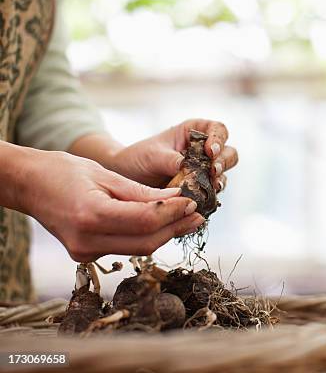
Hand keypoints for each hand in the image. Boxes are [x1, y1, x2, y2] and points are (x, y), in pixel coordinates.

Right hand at [17, 148, 204, 261]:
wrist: (27, 185)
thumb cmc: (63, 171)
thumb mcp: (106, 174)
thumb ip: (142, 191)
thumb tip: (178, 196)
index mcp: (91, 216)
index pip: (145, 221)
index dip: (173, 212)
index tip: (192, 202)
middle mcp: (87, 240)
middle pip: (146, 242)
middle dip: (175, 227)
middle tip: (198, 214)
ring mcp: (84, 252)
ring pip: (138, 248)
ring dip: (165, 233)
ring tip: (187, 218)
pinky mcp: (85, 255)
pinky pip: (125, 247)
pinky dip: (146, 235)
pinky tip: (163, 223)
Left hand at [109, 119, 237, 189]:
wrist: (127, 178)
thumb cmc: (139, 158)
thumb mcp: (153, 155)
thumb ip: (171, 160)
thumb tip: (187, 167)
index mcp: (195, 133)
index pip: (218, 130)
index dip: (219, 139)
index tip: (210, 151)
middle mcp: (204, 151)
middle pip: (228, 153)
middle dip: (224, 162)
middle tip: (214, 170)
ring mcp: (204, 171)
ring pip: (223, 174)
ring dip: (220, 180)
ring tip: (213, 187)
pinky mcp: (201, 190)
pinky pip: (212, 193)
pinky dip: (210, 196)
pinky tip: (204, 199)